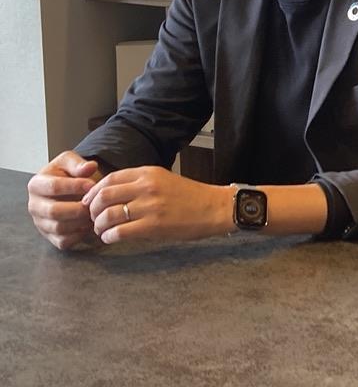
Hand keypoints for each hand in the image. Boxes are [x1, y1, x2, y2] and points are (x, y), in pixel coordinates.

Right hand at [27, 151, 101, 249]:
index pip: (53, 187)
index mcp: (36, 185)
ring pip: (59, 228)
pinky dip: (79, 234)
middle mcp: (34, 206)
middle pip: (54, 211)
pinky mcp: (50, 237)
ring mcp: (41, 223)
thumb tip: (90, 167)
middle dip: (78, 207)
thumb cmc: (67, 174)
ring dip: (80, 221)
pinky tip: (89, 223)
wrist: (67, 188)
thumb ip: (78, 163)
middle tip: (94, 203)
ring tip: (94, 212)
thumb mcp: (70, 162)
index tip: (92, 184)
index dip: (75, 186)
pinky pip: (64, 241)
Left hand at [82, 166, 232, 243]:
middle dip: (92, 210)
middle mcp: (146, 187)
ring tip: (101, 231)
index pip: (109, 178)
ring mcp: (150, 206)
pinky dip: (109, 237)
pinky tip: (111, 238)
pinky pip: (120, 232)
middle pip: (104, 196)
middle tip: (93, 219)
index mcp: (148, 173)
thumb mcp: (164, 180)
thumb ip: (139, 183)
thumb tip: (112, 194)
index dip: (94, 191)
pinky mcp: (153, 225)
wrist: (214, 208)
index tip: (89, 202)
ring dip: (99, 225)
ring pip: (108, 215)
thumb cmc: (190, 196)